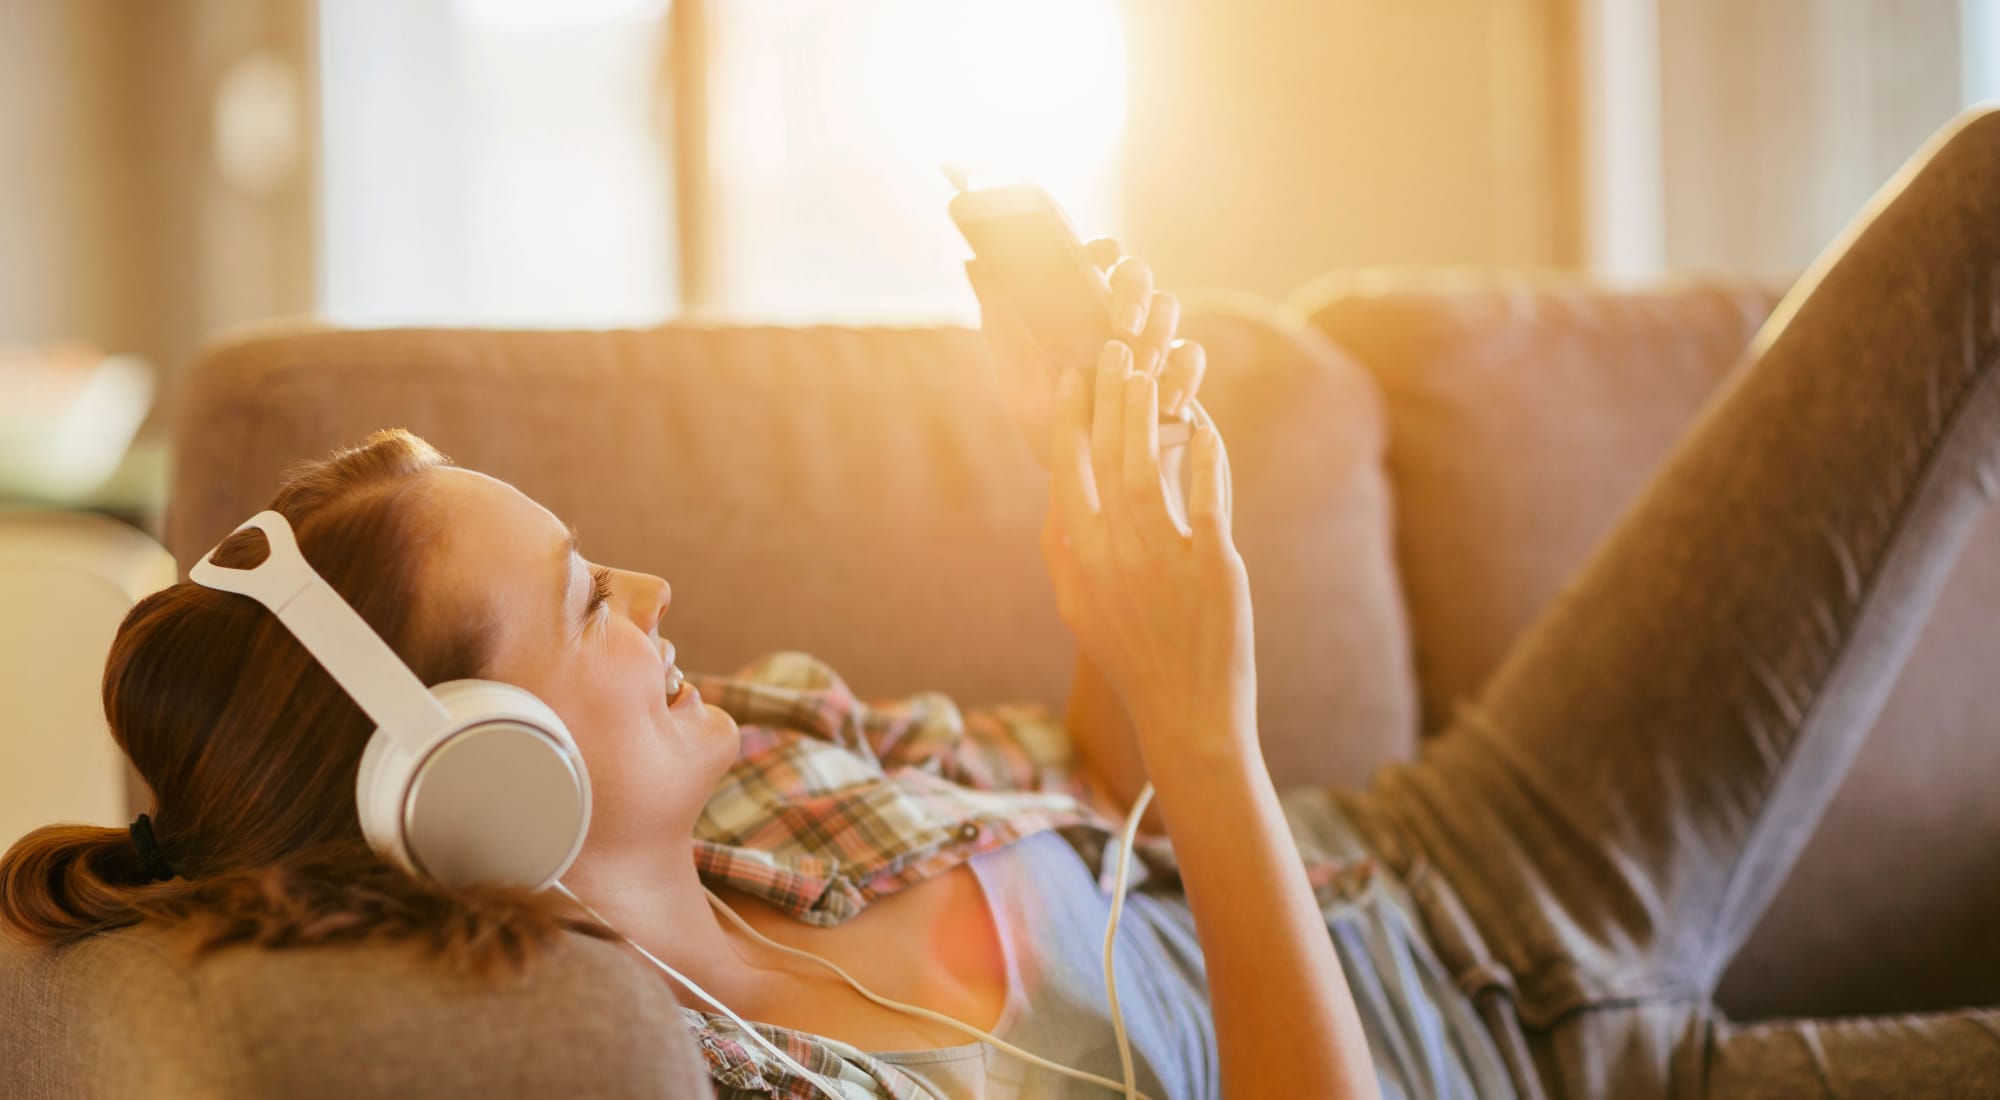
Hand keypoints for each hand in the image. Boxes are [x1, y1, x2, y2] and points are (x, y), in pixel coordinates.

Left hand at [969, 241, 1207, 469]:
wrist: (1084, 480)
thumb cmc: (1046, 423)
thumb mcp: (1016, 379)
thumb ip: (1002, 325)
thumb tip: (975, 265)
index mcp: (1079, 305)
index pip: (1095, 255)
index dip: (1102, 248)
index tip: (1098, 260)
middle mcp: (1116, 314)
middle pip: (1138, 274)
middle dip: (1135, 292)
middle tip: (1122, 325)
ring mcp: (1151, 341)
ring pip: (1168, 308)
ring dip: (1157, 333)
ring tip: (1142, 368)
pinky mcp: (1177, 373)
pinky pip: (1191, 357)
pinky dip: (1183, 375)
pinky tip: (1167, 400)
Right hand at [1041, 339, 1254, 756]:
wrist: (1186, 714)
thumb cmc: (1129, 659)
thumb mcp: (1077, 609)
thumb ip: (1063, 552)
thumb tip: (1055, 502)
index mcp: (1081, 560)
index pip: (1068, 472)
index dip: (1070, 418)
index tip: (1072, 376)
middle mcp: (1116, 554)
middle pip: (1108, 457)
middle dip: (1108, 397)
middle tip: (1113, 350)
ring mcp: (1164, 558)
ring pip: (1150, 466)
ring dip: (1148, 412)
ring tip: (1149, 373)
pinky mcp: (1213, 565)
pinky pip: (1208, 497)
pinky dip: (1207, 457)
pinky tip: (1207, 426)